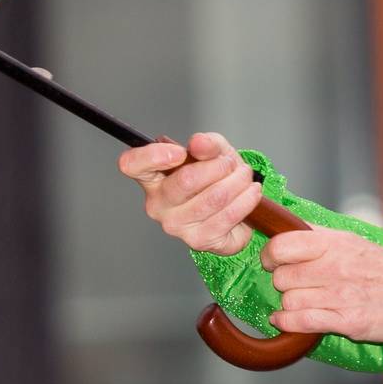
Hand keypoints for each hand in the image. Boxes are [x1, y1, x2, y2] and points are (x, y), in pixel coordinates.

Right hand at [119, 131, 260, 254]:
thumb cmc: (215, 177)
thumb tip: (199, 143)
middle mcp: (157, 204)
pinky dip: (245, 200)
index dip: (153, 155)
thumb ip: (207, 143)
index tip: (179, 152)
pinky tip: (251, 192)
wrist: (234, 206)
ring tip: (245, 177)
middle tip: (230, 164)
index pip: (132, 164)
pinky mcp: (199, 241)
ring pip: (212, 198)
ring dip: (236, 182)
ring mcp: (176, 225)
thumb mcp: (213, 151)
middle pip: (185, 180)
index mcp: (152, 177)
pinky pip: (226, 216)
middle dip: (218, 166)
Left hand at [262, 230, 382, 342]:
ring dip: (289, 305)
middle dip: (282, 283)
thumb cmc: (379, 267)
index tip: (272, 262)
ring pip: (290, 301)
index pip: (282, 246)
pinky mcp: (347, 321)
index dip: (270, 256)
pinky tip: (285, 321)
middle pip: (282, 278)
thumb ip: (317, 234)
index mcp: (333, 244)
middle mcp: (334, 268)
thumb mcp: (349, 240)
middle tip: (293, 285)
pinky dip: (288, 323)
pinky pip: (303, 322)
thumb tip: (285, 225)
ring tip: (300, 302)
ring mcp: (341, 296)